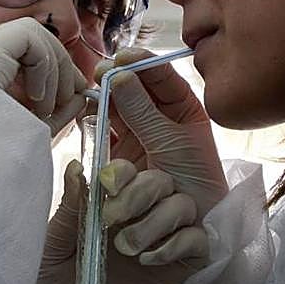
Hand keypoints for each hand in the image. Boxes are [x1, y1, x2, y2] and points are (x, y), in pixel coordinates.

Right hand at [0, 18, 86, 135]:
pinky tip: (36, 97)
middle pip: (32, 41)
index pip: (25, 56)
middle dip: (61, 66)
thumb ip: (57, 111)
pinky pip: (29, 36)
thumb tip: (81, 95)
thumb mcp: (32, 131)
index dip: (56, 69)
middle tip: (72, 96)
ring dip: (54, 68)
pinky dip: (44, 64)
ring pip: (33, 35)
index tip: (75, 94)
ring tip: (46, 105)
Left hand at [32, 157, 208, 283]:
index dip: (123, 171)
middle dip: (139, 193)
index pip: (128, 170)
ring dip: (157, 220)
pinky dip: (177, 244)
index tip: (106, 186)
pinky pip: (199, 239)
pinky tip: (150, 262)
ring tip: (128, 250)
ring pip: (183, 205)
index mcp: (109, 209)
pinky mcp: (183, 269)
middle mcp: (141, 218)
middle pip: (162, 179)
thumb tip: (76, 167)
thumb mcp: (53, 254)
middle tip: (114, 221)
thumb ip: (69, 212)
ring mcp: (165, 242)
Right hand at [96, 48, 227, 223]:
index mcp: (182, 110)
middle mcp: (158, 122)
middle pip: (132, 91)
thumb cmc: (195, 183)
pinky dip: (96, 124)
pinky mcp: (119, 160)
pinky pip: (103, 135)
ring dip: (107, 102)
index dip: (141, 63)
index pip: (160, 78)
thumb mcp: (172, 142)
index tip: (122, 56)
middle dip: (117, 80)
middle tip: (101, 72)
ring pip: (115, 111)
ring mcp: (137, 140)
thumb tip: (118, 76)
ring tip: (97, 92)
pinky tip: (89, 114)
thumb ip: (143, 111)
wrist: (193, 227)